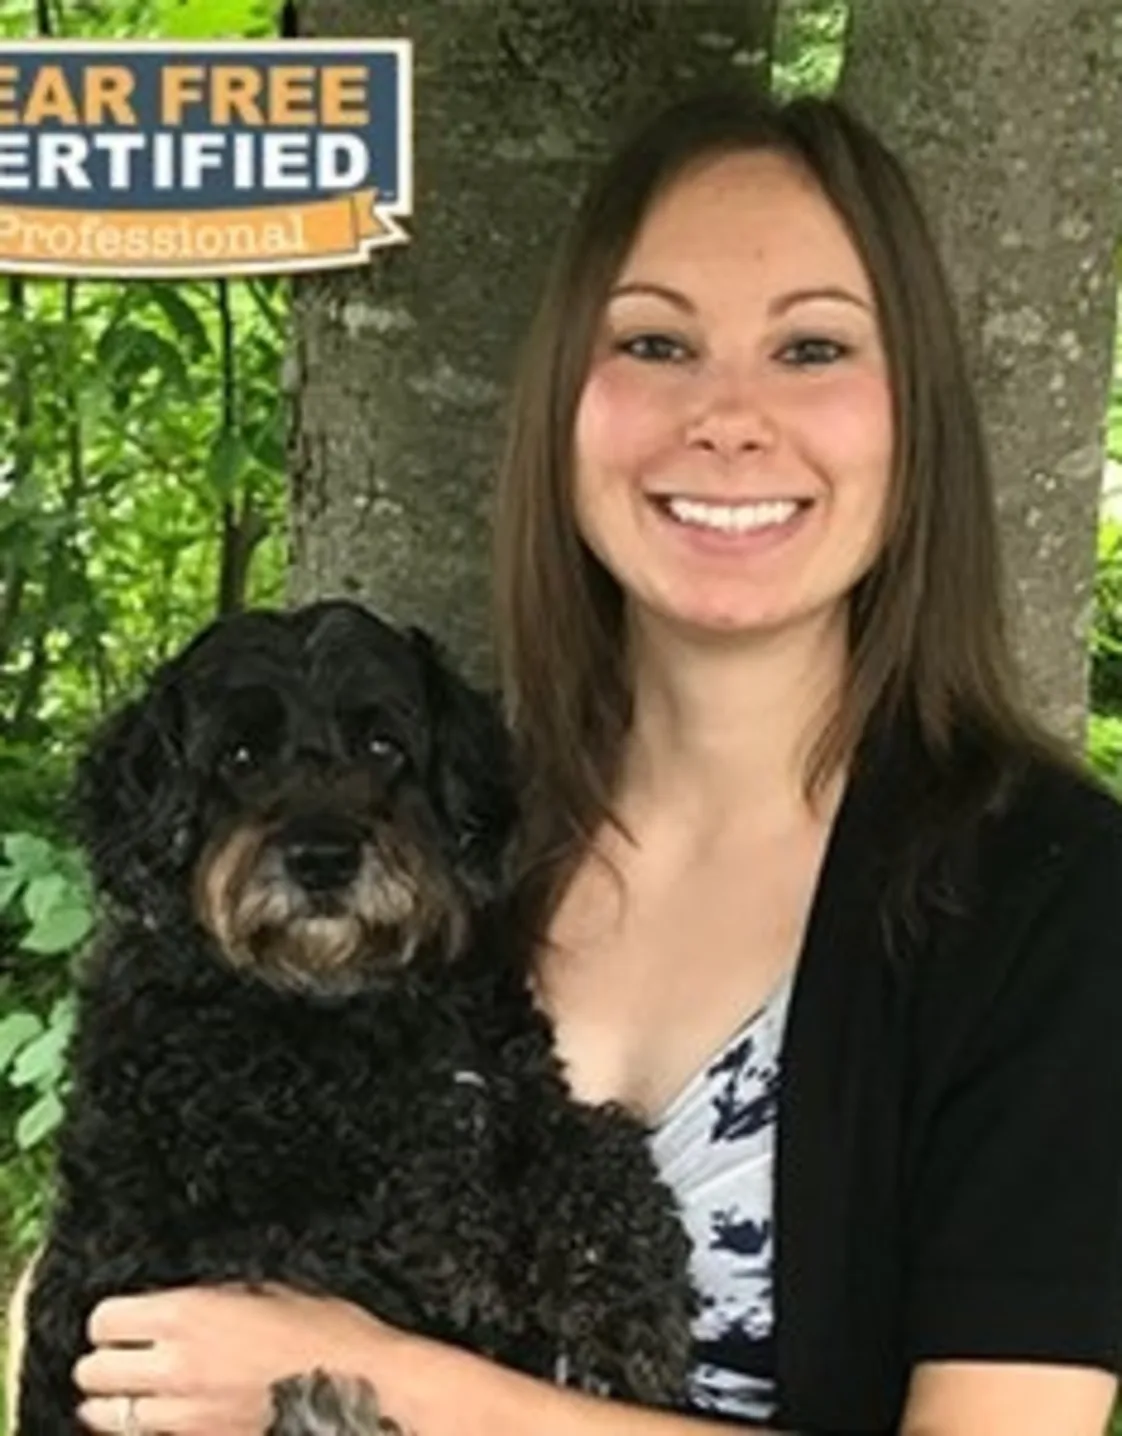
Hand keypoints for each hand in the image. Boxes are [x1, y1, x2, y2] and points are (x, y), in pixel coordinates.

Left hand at [73, 1283, 407, 1433]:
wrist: (361, 1389)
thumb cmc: (326, 1333)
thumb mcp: (267, 1291)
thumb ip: (212, 1298)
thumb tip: (177, 1304)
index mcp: (191, 1313)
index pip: (106, 1319)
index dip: (109, 1319)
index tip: (120, 1321)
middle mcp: (176, 1366)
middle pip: (93, 1371)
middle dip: (101, 1363)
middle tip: (119, 1359)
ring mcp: (184, 1416)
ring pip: (106, 1417)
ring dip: (111, 1404)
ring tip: (129, 1396)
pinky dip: (141, 1432)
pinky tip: (160, 1420)